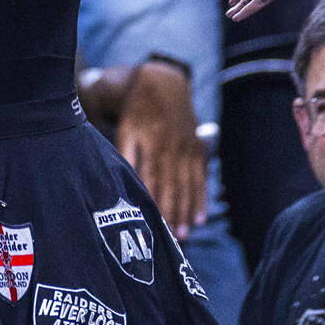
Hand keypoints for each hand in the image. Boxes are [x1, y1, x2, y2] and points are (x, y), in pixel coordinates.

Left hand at [116, 61, 205, 239]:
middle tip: (172, 240)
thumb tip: (122, 182)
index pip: (153, 179)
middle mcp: (173, 147)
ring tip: (185, 233)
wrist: (163, 84)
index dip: (154, 203)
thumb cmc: (137, 111)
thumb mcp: (126, 128)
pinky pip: (201, 177)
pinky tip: (200, 216)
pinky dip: (201, 197)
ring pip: (189, 184)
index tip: (153, 226)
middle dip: (173, 213)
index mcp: (152, 142)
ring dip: (187, 210)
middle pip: (173, 186)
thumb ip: (126, 154)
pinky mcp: (198, 148)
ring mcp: (188, 147)